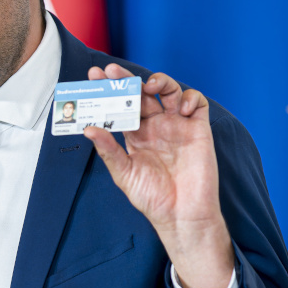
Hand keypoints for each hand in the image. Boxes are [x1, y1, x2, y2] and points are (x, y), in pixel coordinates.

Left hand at [82, 64, 232, 287]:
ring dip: (160, 81)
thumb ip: (108, 150)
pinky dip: (190, 98)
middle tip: (111, 72)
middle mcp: (156, 126)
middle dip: (127, 79)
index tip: (94, 76)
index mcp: (136, 134)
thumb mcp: (124, 173)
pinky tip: (180, 108)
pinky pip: (197, 104)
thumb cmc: (151, 198)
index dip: (109, 89)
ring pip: (170, 91)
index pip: (120, 104)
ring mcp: (177, 125)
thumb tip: (88, 129)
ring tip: (149, 85)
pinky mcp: (199, 130)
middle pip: (142, 93)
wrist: (181, 215)